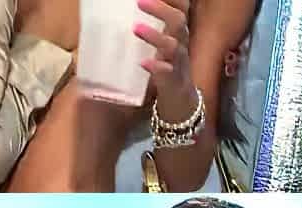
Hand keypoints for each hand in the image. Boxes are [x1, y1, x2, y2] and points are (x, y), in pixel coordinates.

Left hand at [133, 0, 197, 120]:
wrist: (179, 103)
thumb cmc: (165, 70)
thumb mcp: (160, 47)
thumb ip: (148, 33)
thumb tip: (121, 19)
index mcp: (177, 34)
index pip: (179, 8)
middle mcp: (181, 44)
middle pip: (178, 20)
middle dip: (160, 9)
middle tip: (139, 1)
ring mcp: (178, 63)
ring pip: (173, 45)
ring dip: (154, 36)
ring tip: (135, 28)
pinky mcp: (173, 82)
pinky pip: (167, 72)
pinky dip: (156, 67)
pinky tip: (143, 63)